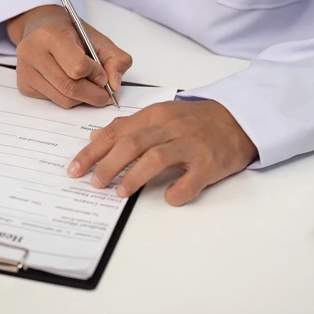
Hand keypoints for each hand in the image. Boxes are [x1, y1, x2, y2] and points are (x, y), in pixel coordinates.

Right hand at [6, 5, 132, 107]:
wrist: (40, 26)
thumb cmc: (69, 32)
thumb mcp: (97, 38)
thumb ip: (115, 59)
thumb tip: (115, 85)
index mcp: (51, 34)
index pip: (77, 67)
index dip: (96, 74)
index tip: (102, 74)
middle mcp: (32, 51)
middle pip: (69, 87)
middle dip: (93, 94)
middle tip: (104, 94)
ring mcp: (25, 70)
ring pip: (62, 99)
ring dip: (82, 99)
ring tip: (87, 87)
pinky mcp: (23, 84)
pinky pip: (52, 102)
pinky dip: (67, 98)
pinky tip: (69, 84)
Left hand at [67, 100, 257, 205]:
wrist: (239, 120)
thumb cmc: (194, 121)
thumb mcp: (160, 115)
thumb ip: (127, 126)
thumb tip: (96, 136)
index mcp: (154, 115)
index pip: (116, 132)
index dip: (92, 151)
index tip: (74, 169)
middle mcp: (170, 127)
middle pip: (132, 143)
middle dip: (108, 164)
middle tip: (95, 183)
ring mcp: (191, 145)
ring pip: (156, 158)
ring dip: (134, 176)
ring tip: (120, 193)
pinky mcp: (210, 163)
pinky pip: (191, 180)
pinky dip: (178, 191)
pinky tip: (168, 198)